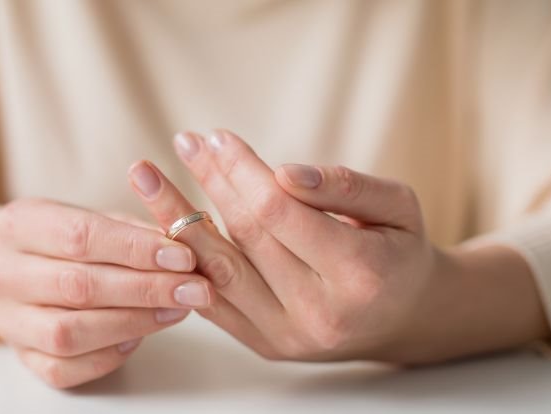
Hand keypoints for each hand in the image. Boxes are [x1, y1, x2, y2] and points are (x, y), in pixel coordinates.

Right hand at [0, 198, 214, 387]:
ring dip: (132, 323)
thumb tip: (183, 252)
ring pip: (68, 332)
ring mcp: (7, 319)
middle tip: (193, 289)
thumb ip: (138, 232)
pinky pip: (63, 368)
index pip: (80, 235)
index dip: (137, 249)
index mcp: (19, 223)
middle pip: (77, 285)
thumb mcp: (105, 221)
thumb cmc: (80, 241)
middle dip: (146, 289)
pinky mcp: (21, 356)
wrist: (39, 268)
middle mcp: (2, 271)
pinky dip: (108, 355)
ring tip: (175, 310)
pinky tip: (139, 336)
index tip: (184, 257)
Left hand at [128, 130, 550, 362]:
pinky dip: (186, 261)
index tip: (218, 136)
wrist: (402, 316)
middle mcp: (319, 313)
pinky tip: (165, 224)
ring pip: (217, 271)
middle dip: (211, 183)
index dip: (243, 171)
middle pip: (246, 237)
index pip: (282, 213)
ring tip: (148, 178)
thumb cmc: (400, 251)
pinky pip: (213, 300)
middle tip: (186, 142)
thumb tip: (284, 173)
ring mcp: (287, 336)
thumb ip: (345, 186)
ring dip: (178, 220)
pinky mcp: (264, 345)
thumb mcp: (398, 206)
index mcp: (360, 275)